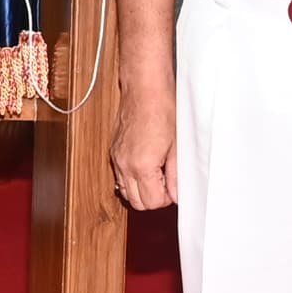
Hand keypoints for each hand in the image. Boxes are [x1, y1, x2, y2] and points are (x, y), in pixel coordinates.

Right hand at [112, 88, 176, 211]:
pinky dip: (133, 179)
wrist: (145, 89)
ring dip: (141, 190)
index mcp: (142, 165)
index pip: (152, 202)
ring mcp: (117, 158)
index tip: (174, 188)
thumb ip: (177, 176)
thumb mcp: (178, 147)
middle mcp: (125, 165)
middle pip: (136, 203)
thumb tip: (178, 195)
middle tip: (167, 184)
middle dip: (153, 198)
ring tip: (157, 175)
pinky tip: (146, 166)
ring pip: (125, 192)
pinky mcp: (114, 152)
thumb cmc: (163, 110)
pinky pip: (120, 177)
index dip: (166, 199)